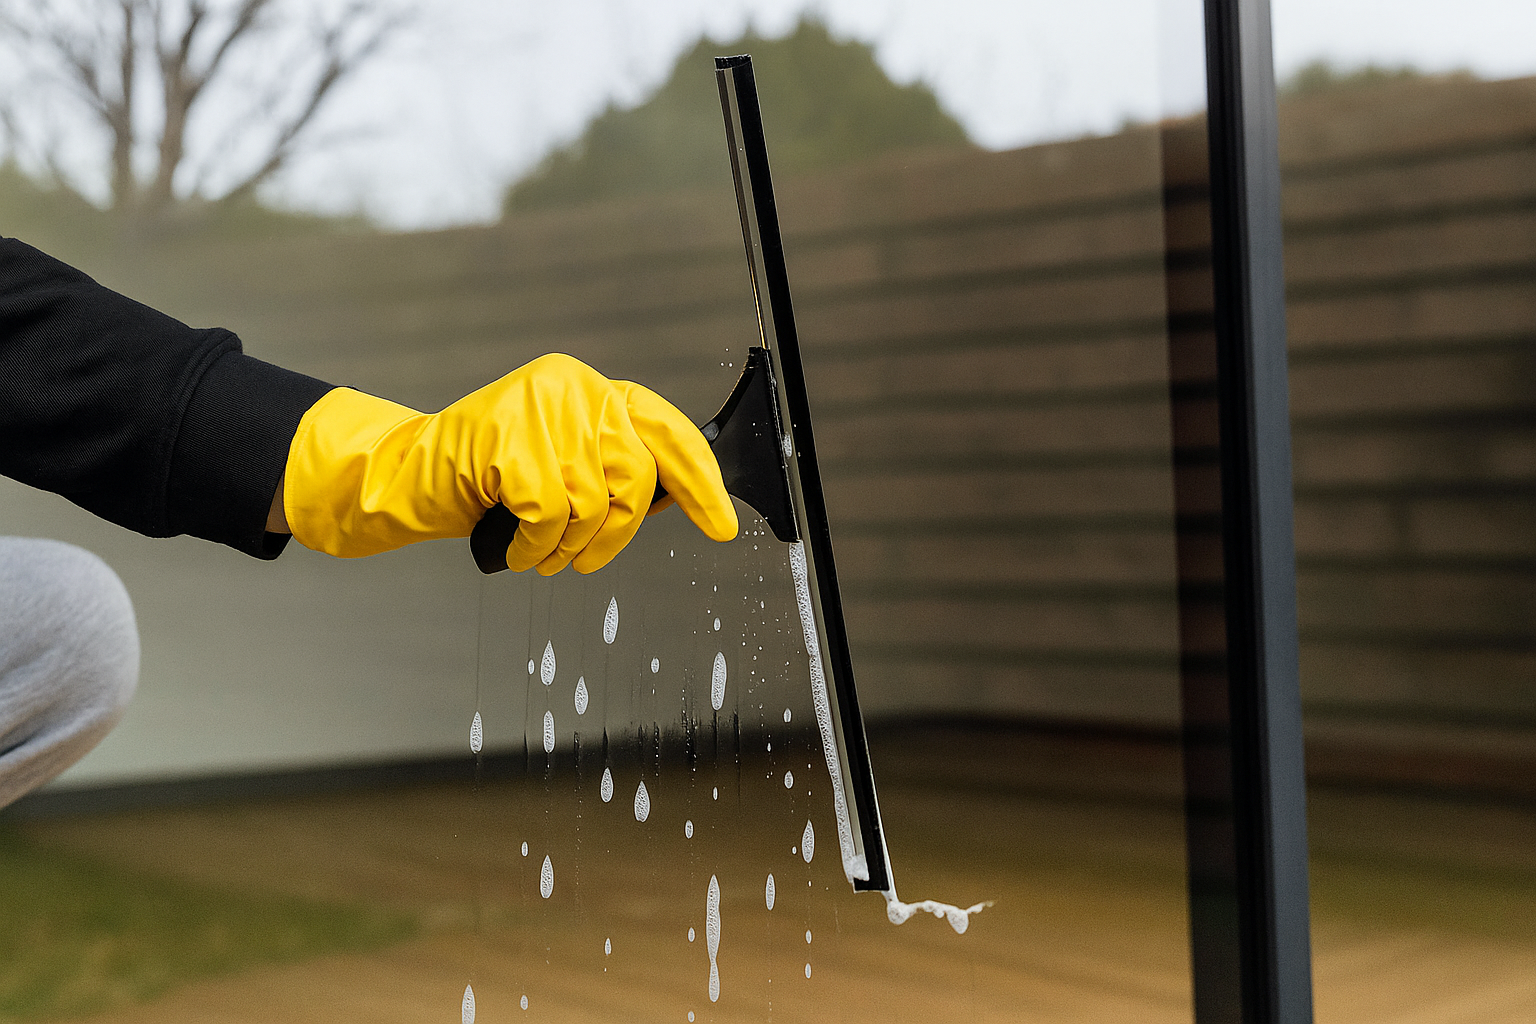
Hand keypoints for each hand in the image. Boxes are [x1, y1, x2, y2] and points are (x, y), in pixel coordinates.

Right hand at [281, 354, 737, 572]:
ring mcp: (541, 410)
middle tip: (583, 560)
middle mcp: (574, 388)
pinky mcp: (510, 440)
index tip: (722, 526)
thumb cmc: (488, 478)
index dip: (701, 482)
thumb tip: (681, 500)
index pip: (669, 431)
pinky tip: (515, 547)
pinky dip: (533, 547)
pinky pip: (550, 517)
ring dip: (566, 547)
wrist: (408, 476)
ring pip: (592, 504)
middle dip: (616, 534)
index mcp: (593, 391)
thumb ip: (614, 468)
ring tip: (540, 550)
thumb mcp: (563, 462)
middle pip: (636, 477)